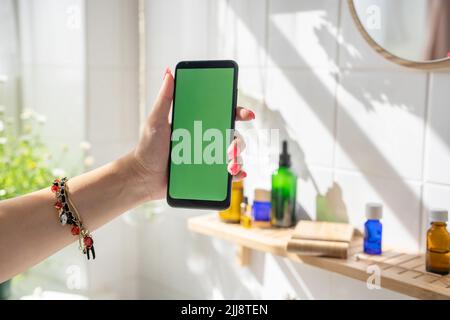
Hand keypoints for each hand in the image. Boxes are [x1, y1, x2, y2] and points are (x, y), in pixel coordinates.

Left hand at [133, 68, 254, 199]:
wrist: (143, 177)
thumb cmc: (148, 148)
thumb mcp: (155, 121)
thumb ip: (164, 98)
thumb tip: (169, 73)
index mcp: (197, 123)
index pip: (223, 113)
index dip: (238, 112)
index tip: (247, 115)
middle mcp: (206, 138)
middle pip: (233, 134)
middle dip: (239, 141)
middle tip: (231, 148)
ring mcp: (208, 156)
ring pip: (234, 154)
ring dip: (237, 159)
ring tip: (229, 166)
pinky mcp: (207, 174)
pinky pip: (228, 174)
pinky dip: (237, 173)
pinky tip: (236, 174)